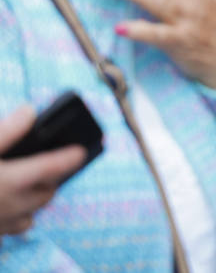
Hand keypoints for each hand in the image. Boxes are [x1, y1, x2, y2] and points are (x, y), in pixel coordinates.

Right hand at [0, 106, 86, 236]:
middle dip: (53, 179)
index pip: (52, 168)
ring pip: (32, 213)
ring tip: (32, 182)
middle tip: (53, 162)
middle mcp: (10, 206)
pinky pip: (14, 227)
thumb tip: (30, 112)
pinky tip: (10, 204)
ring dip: (36, 198)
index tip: (83, 150)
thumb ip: (5, 131)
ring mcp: (0, 223)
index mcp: (10, 181)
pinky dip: (19, 216)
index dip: (70, 158)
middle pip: (46, 193)